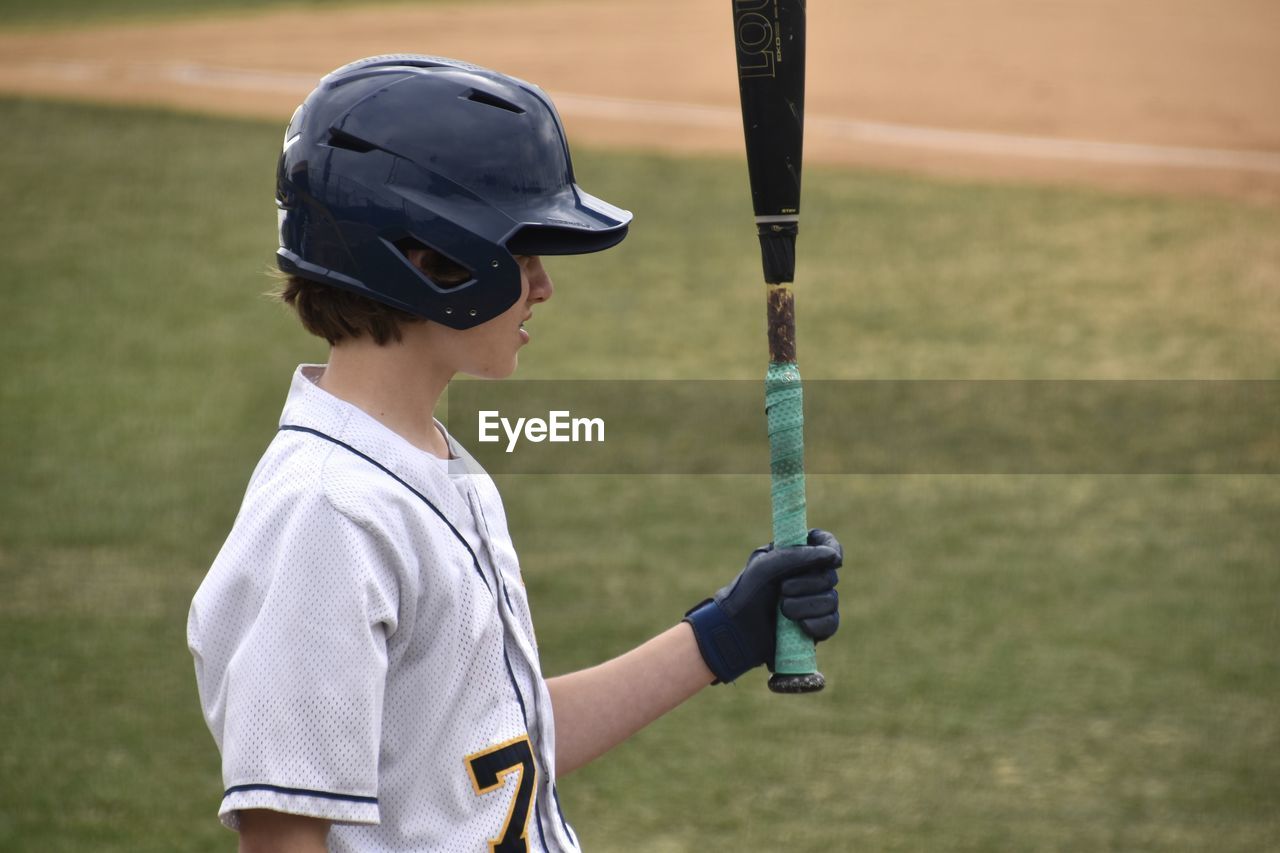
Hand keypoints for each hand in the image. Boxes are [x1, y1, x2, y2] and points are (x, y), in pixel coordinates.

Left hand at [683, 529, 841, 683]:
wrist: (737, 631)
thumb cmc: (747, 593)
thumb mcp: (767, 567)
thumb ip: (800, 556)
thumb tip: (834, 557)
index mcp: (795, 554)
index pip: (824, 542)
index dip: (831, 547)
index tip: (831, 558)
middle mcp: (808, 576)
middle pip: (830, 576)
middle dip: (807, 584)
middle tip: (782, 590)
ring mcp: (814, 602)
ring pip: (831, 601)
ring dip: (806, 606)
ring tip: (783, 611)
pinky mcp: (816, 626)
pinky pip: (831, 623)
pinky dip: (817, 624)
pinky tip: (801, 626)